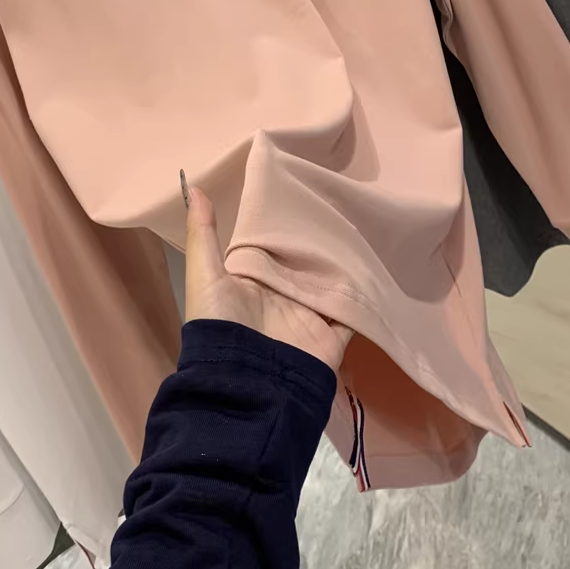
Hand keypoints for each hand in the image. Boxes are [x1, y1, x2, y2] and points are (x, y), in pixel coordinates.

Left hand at [184, 187, 351, 372]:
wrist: (247, 382)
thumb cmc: (222, 324)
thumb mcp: (205, 275)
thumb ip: (202, 233)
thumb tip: (193, 186)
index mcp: (255, 278)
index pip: (274, 243)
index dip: (286, 219)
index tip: (301, 186)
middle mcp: (283, 293)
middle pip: (307, 260)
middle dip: (321, 238)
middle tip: (340, 201)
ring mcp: (310, 313)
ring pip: (333, 280)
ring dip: (345, 261)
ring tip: (363, 227)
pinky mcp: (332, 332)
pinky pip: (354, 310)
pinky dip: (365, 294)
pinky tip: (376, 267)